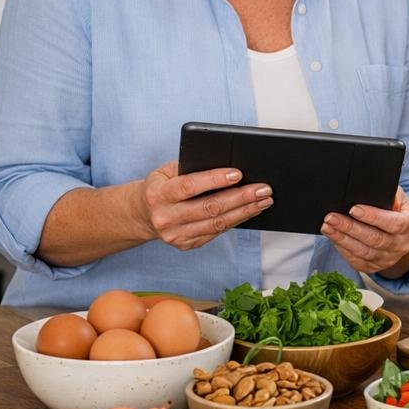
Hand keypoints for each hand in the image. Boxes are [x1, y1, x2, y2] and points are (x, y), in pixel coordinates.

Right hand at [136, 161, 271, 250]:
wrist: (144, 213)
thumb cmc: (163, 185)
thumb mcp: (167, 171)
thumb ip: (191, 166)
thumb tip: (227, 164)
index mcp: (158, 194)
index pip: (189, 186)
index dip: (214, 180)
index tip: (238, 174)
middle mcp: (165, 217)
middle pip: (209, 207)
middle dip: (241, 197)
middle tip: (264, 188)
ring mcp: (176, 235)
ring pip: (217, 223)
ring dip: (245, 211)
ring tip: (264, 200)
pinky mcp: (187, 244)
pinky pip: (217, 232)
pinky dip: (237, 220)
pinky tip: (251, 210)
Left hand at [323, 188, 408, 274]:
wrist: (399, 234)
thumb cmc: (395, 211)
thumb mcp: (398, 198)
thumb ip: (389, 193)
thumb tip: (373, 190)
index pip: (393, 223)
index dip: (373, 217)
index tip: (353, 209)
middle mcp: (401, 245)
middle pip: (374, 239)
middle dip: (350, 227)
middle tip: (331, 217)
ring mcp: (388, 259)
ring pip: (363, 252)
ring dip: (342, 239)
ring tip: (327, 227)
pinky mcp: (374, 267)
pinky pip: (356, 261)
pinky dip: (342, 249)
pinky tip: (333, 238)